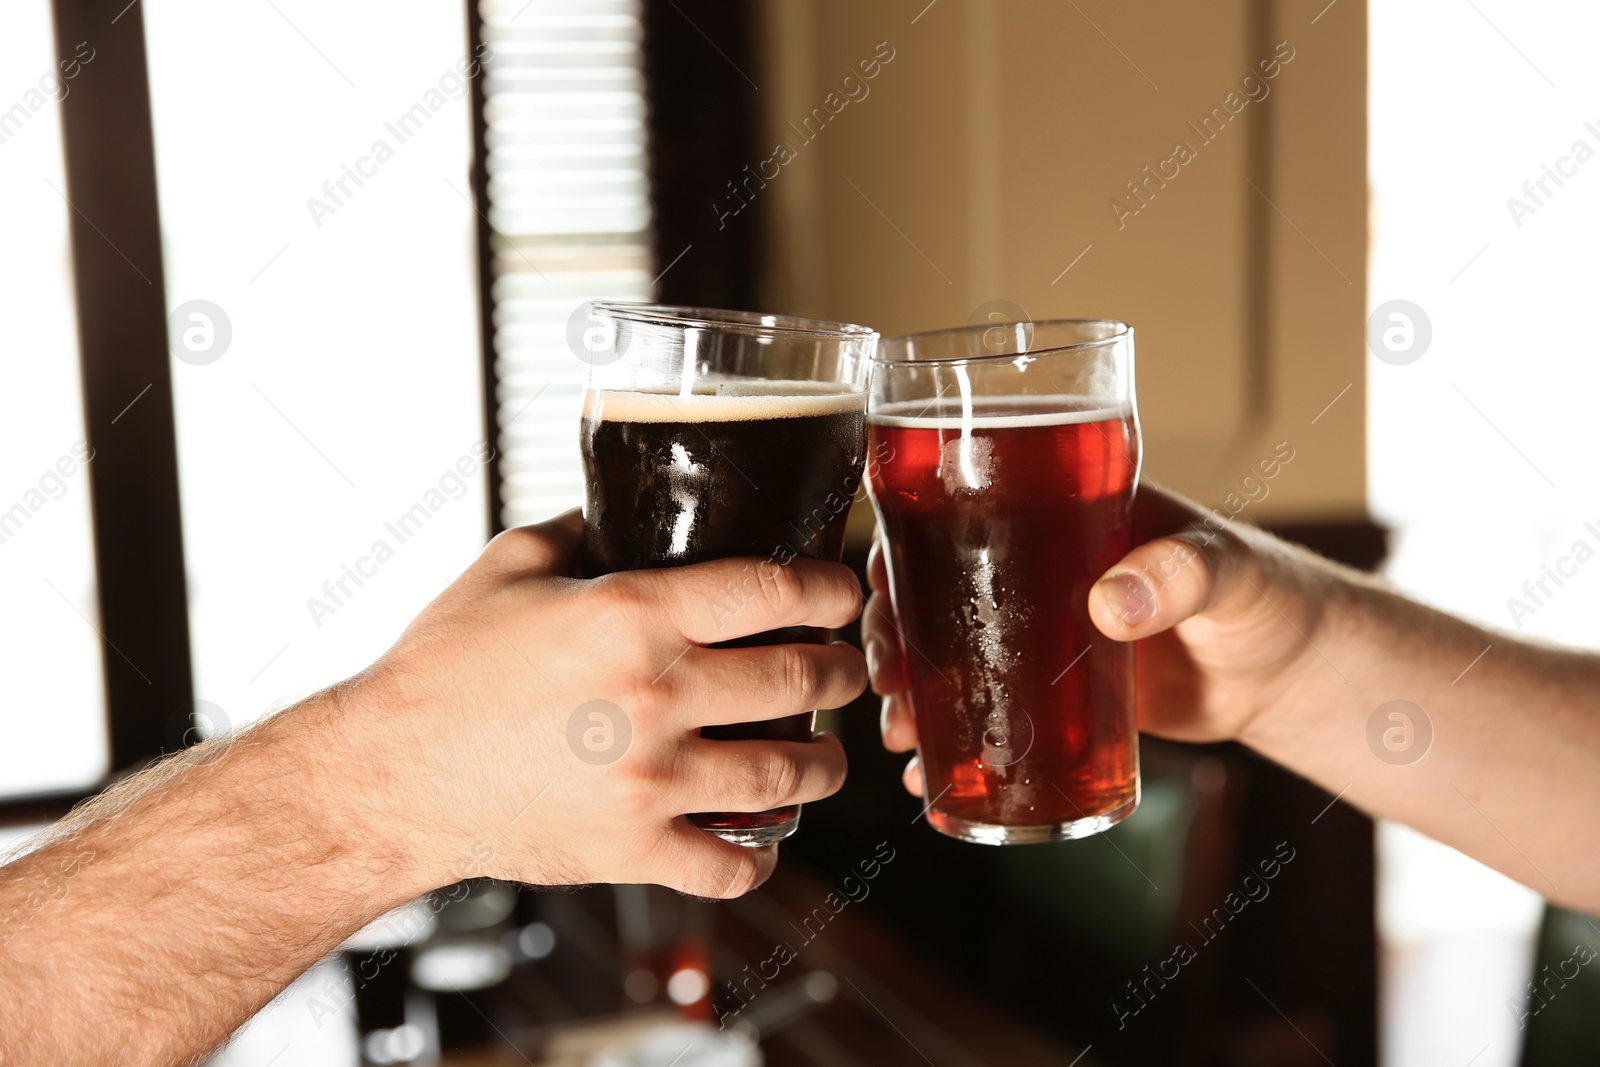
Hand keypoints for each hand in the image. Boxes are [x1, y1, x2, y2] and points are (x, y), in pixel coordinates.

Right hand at [341, 510, 867, 897]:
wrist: (388, 776)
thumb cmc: (440, 670)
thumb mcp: (506, 567)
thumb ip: (579, 528)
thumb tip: (622, 509)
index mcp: (631, 614)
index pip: (770, 590)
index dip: (828, 588)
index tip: (843, 593)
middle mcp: (654, 694)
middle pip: (800, 679)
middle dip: (843, 671)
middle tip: (845, 671)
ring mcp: (649, 779)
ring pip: (786, 774)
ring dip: (824, 764)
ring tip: (825, 757)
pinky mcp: (631, 848)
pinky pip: (729, 866)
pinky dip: (760, 858)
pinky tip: (763, 841)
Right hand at [866, 485, 1328, 794]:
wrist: (1297, 673)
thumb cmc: (1271, 593)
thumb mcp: (1229, 569)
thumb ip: (1180, 573)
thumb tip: (1110, 602)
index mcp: (1064, 512)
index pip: (958, 512)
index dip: (904, 550)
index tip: (879, 593)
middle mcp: (1040, 568)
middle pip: (935, 590)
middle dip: (891, 636)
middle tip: (885, 684)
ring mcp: (1045, 633)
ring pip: (952, 656)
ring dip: (912, 694)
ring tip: (900, 739)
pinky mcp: (1060, 692)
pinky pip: (992, 713)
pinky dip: (956, 744)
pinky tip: (931, 779)